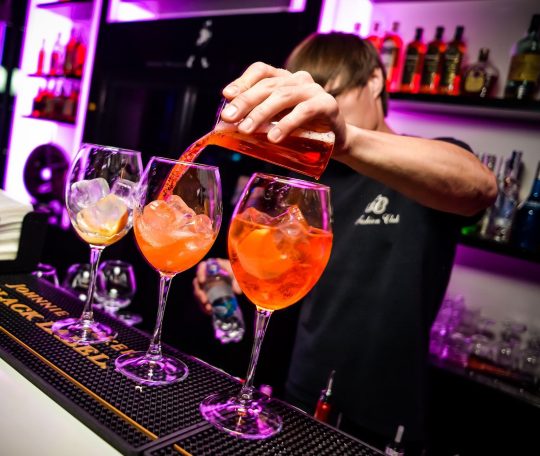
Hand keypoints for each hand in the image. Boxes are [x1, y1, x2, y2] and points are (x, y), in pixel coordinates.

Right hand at [193, 258, 241, 314]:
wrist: (242, 282)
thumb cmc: (239, 274)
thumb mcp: (239, 276)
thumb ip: (237, 281)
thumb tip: (237, 291)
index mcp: (214, 267)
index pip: (203, 266)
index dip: (200, 272)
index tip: (202, 281)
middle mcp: (207, 275)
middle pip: (197, 282)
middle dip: (199, 292)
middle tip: (204, 300)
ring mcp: (207, 284)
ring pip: (198, 292)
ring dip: (201, 301)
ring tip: (208, 308)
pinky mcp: (208, 293)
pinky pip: (202, 299)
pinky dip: (204, 305)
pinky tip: (209, 311)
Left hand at [220, 62, 348, 154]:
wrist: (336, 141)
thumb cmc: (303, 131)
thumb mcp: (278, 122)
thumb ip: (260, 120)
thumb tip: (230, 127)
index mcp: (284, 80)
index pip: (261, 71)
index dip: (242, 81)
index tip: (227, 95)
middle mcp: (298, 80)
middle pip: (268, 85)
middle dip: (245, 101)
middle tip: (229, 118)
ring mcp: (313, 90)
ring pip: (283, 96)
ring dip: (261, 113)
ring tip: (246, 129)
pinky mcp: (327, 105)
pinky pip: (304, 111)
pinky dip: (287, 124)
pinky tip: (274, 137)